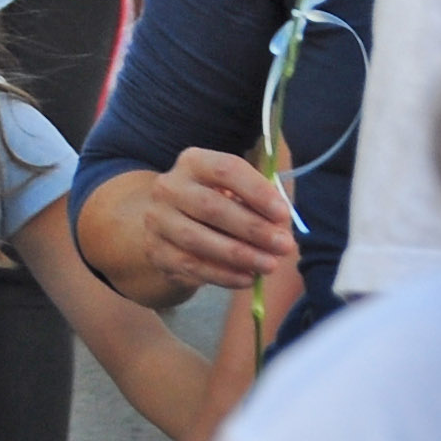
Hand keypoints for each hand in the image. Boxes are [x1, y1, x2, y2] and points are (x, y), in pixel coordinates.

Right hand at [135, 148, 296, 293]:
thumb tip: (280, 226)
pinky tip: (247, 278)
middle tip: (284, 245)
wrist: (166, 222)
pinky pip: (191, 266)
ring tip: (269, 265)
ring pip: (198, 240)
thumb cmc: (212, 202)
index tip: (283, 214)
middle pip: (212, 207)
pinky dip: (223, 275)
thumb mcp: (231, 191)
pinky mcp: (156, 251)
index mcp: (194, 163)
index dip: (257, 192)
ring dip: (240, 255)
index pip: (226, 169)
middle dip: (253, 228)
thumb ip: (255, 202)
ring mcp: (158, 220)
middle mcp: (170, 187)